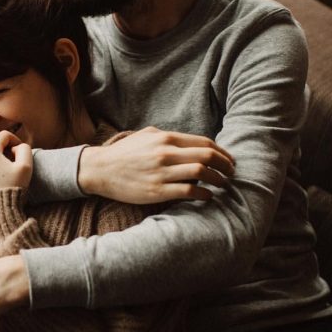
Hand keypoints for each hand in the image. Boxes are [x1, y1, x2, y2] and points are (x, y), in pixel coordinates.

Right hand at [78, 126, 234, 203]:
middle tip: (231, 172)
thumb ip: (167, 136)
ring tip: (222, 184)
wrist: (99, 170)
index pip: (204, 143)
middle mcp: (165, 153)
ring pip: (201, 173)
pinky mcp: (157, 191)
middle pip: (207, 157)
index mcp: (165, 138)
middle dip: (225, 165)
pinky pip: (188, 191)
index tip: (229, 160)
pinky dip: (203, 194)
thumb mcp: (145, 135)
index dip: (221, 152)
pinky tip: (207, 196)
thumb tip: (189, 142)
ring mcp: (161, 173)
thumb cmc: (123, 153)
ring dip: (217, 180)